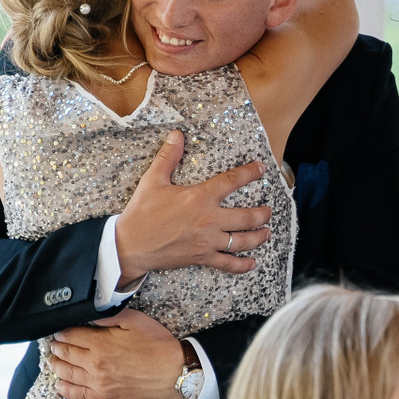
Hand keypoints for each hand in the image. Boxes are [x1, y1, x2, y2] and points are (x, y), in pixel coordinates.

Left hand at [48, 309, 184, 398]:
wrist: (173, 371)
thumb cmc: (157, 344)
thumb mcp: (135, 320)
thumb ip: (109, 318)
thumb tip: (90, 317)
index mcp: (100, 344)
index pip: (72, 336)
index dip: (63, 332)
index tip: (59, 331)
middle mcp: (94, 364)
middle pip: (67, 354)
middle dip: (57, 348)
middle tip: (53, 345)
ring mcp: (98, 383)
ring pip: (68, 374)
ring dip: (56, 366)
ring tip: (52, 361)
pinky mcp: (104, 397)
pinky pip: (78, 395)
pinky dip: (65, 389)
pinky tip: (59, 385)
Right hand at [114, 131, 274, 282]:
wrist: (129, 246)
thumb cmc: (141, 213)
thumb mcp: (152, 180)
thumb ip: (168, 156)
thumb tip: (177, 134)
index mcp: (199, 198)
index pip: (231, 182)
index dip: (249, 174)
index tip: (262, 169)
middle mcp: (209, 220)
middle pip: (246, 217)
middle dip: (262, 213)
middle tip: (268, 210)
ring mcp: (207, 241)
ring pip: (242, 241)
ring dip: (259, 237)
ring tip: (267, 232)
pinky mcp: (202, 257)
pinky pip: (227, 264)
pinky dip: (242, 265)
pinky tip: (252, 263)